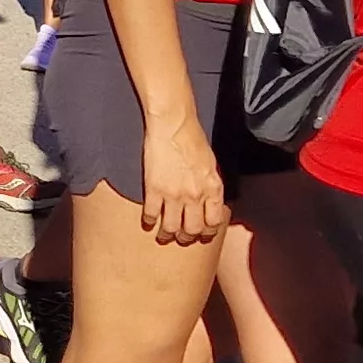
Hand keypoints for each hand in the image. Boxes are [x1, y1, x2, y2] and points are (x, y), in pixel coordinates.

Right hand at [136, 112, 228, 245]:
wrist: (173, 124)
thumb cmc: (192, 138)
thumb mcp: (211, 164)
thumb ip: (210, 185)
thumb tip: (209, 201)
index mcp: (212, 188)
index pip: (214, 222)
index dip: (208, 232)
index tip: (202, 234)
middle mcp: (195, 195)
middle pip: (193, 229)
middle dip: (188, 237)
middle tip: (182, 238)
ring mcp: (174, 194)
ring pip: (172, 228)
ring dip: (168, 235)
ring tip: (163, 235)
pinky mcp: (154, 189)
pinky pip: (152, 214)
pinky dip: (149, 221)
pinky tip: (148, 221)